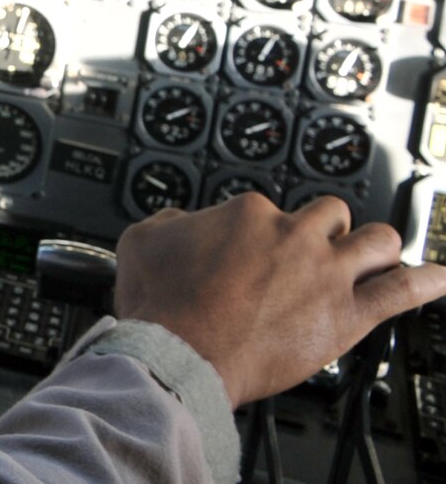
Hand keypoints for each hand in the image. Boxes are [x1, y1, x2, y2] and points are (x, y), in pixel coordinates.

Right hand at [115, 193, 445, 405]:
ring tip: (378, 255)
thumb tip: (180, 221)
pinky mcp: (346, 314)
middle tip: (315, 248)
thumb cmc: (164, 305)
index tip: (252, 247)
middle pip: (330, 214)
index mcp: (246, 212)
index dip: (260, 229)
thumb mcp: (142, 242)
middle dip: (325, 228)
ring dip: (379, 246)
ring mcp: (325, 273)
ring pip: (377, 240)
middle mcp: (293, 234)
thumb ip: (169, 222)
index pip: (266, 206)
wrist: (182, 352)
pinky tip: (437, 278)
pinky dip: (426, 282)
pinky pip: (402, 292)